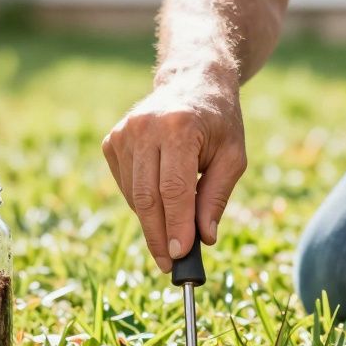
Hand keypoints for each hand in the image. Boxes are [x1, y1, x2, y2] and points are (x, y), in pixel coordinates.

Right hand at [102, 77, 246, 271]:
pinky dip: (143, 202)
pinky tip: (161, 195)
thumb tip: (204, 238)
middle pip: (147, 197)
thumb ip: (217, 197)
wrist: (193, 81)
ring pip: (134, 195)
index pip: (173, 188)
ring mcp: (123, 133)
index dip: (176, 225)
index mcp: (179, 128)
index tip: (180, 256)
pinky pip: (126, 185)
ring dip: (153, 220)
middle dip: (158, 235)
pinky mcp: (112, 141)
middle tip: (168, 264)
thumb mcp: (233, 157)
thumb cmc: (219, 123)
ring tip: (174, 227)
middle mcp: (145, 128)